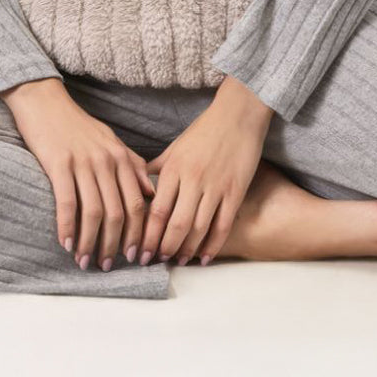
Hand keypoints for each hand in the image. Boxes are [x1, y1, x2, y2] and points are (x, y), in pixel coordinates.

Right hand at [2, 78, 157, 271]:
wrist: (45, 102)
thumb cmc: (78, 126)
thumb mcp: (111, 141)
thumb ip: (132, 166)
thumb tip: (151, 194)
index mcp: (122, 157)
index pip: (138, 204)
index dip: (139, 234)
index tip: (136, 256)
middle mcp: (107, 161)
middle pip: (118, 213)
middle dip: (115, 245)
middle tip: (108, 266)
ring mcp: (83, 163)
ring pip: (94, 213)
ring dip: (91, 242)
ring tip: (86, 261)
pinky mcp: (59, 165)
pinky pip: (67, 203)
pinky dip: (67, 227)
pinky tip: (66, 244)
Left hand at [139, 81, 271, 266]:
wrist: (238, 115)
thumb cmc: (204, 130)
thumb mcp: (175, 147)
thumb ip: (157, 169)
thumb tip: (138, 187)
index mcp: (174, 168)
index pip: (156, 210)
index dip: (147, 235)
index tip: (139, 251)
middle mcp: (193, 179)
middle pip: (175, 224)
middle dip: (164, 247)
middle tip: (155, 261)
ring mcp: (215, 186)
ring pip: (198, 228)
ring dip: (186, 250)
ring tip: (177, 261)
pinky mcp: (235, 191)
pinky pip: (222, 225)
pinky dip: (213, 245)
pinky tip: (204, 258)